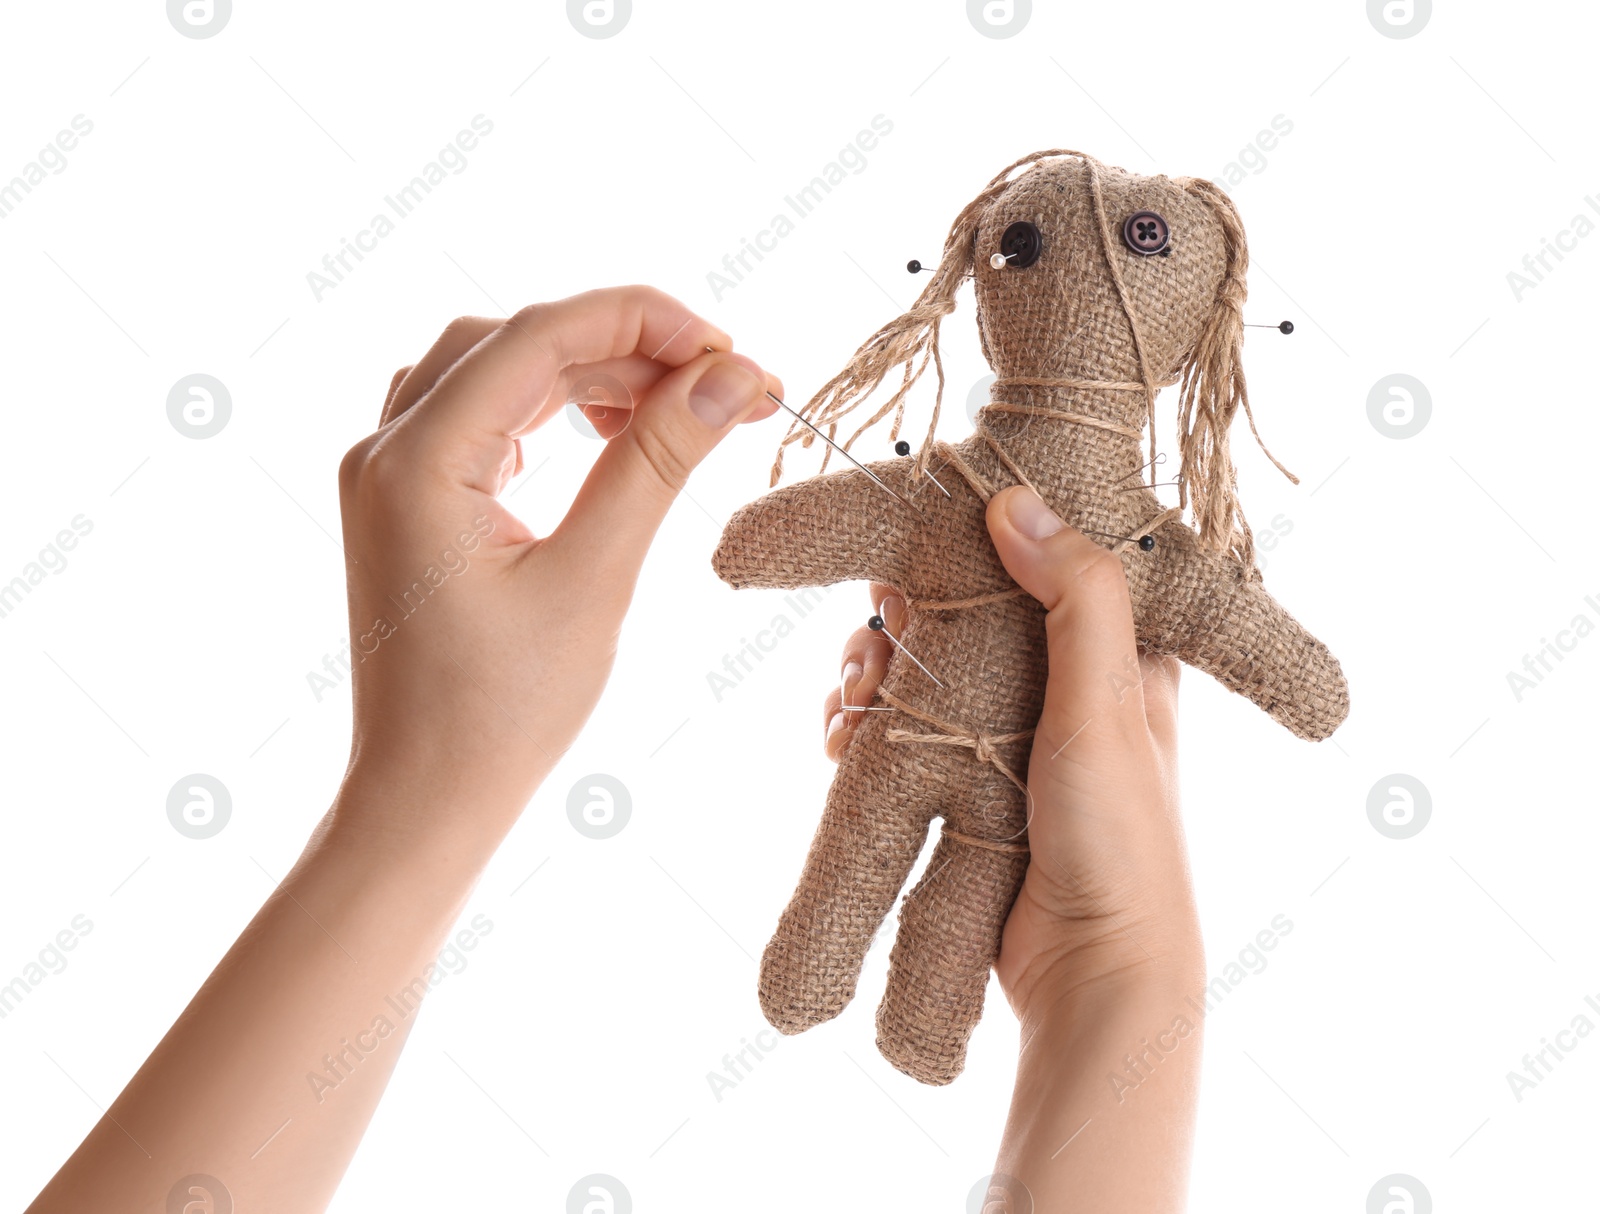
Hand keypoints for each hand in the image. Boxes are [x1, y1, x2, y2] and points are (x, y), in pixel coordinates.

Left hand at [335, 286, 781, 849]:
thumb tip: (730, 378)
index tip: (729, 349)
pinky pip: (481, 414)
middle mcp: (387, 448)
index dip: (645, 322)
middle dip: (627, 347)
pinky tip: (610, 433)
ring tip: (677, 408)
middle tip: (723, 384)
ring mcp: (389, 471)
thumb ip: (657, 462)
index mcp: (417, 461)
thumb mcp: (594, 578)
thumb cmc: (500, 712)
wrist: (426, 797)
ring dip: (590, 372)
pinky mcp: (409, 498)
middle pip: (518, 342)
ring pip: (498, 369)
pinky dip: (552, 407)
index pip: (540, 335)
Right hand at [826, 484, 1200, 1031]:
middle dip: (899, 626)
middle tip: (866, 649)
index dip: (970, 551)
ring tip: (848, 702)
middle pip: (960, 618)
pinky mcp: (964, 792)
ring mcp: (1008, 744)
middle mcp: (1061, 692)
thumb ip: (1077, 597)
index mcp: (1114, 658)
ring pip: (922, 677)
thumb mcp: (1105, 704)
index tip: (908, 560)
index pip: (1033, 568)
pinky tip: (843, 742)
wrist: (1096, 975)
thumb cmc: (1120, 838)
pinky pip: (902, 739)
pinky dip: (865, 732)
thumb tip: (1015, 499)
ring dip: (873, 679)